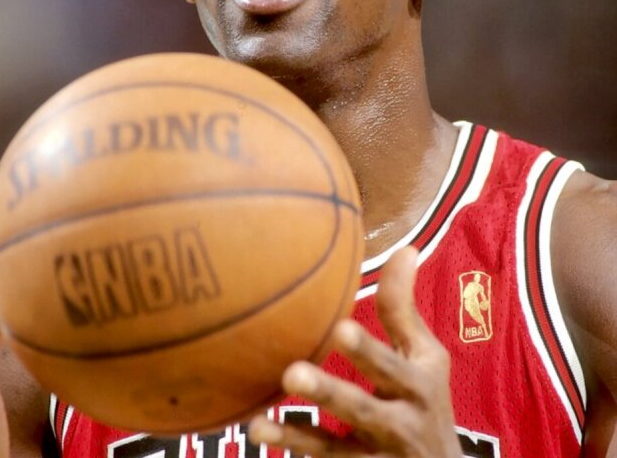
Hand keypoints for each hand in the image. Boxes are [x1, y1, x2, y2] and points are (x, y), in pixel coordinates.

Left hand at [249, 247, 462, 457]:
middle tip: (292, 374)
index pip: (392, 363)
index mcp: (418, 383)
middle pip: (363, 409)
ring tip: (260, 420)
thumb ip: (404, 308)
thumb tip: (405, 248)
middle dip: (330, 393)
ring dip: (299, 432)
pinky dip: (292, 444)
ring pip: (338, 444)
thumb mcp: (426, 356)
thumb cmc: (426, 397)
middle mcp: (402, 423)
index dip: (367, 349)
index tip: (339, 328)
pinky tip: (259, 429)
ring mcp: (379, 453)